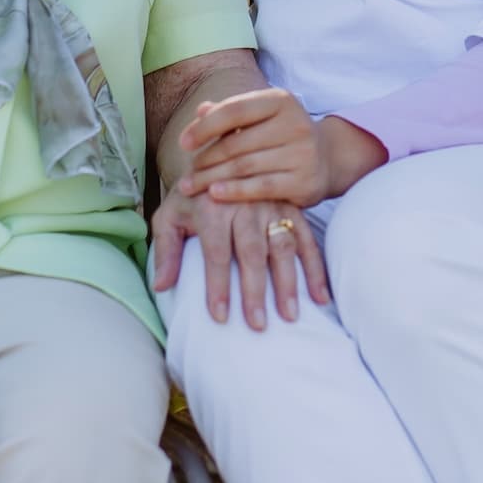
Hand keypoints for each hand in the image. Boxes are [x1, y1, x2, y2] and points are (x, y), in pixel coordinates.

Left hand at [149, 188, 329, 330]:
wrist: (222, 156)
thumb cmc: (192, 198)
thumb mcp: (169, 216)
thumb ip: (165, 251)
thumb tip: (161, 286)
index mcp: (212, 207)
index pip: (216, 253)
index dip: (217, 286)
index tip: (220, 317)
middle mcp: (244, 204)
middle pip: (252, 252)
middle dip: (255, 291)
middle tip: (258, 325)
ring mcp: (272, 205)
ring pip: (283, 246)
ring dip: (288, 282)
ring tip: (290, 315)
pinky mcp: (292, 208)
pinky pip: (307, 239)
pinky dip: (316, 268)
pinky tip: (321, 297)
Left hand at [174, 87, 386, 206]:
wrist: (328, 159)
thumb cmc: (282, 135)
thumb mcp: (261, 117)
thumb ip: (231, 113)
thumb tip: (200, 111)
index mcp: (280, 100)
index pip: (234, 110)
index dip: (204, 127)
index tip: (183, 143)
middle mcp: (295, 123)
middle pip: (236, 143)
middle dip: (205, 159)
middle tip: (186, 173)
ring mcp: (302, 153)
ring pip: (245, 167)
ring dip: (212, 178)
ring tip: (191, 186)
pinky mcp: (304, 181)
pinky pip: (261, 188)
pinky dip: (234, 191)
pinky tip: (214, 194)